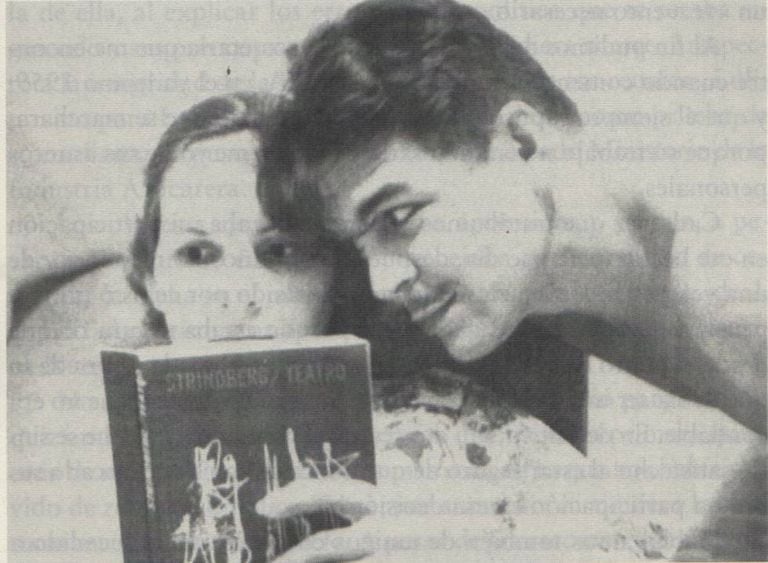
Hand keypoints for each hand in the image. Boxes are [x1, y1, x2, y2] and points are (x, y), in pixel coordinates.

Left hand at [255, 473, 509, 561]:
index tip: (264, 505)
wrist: (505, 542)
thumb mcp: (426, 494)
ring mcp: (395, 556)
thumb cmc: (463, 518)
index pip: (331, 491)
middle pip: (323, 545)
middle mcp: (388, 531)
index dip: (294, 496)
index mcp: (390, 500)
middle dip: (291, 556)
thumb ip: (397, 488)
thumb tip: (377, 476)